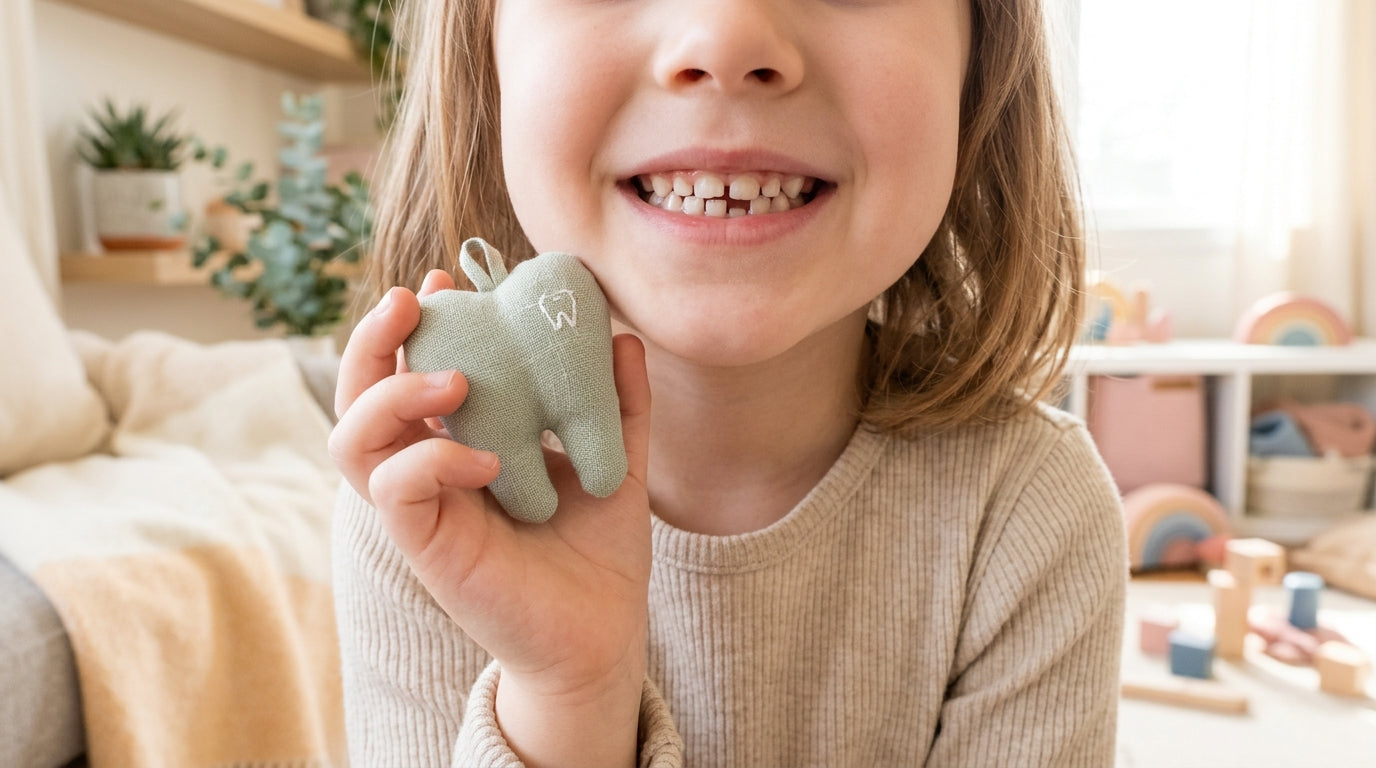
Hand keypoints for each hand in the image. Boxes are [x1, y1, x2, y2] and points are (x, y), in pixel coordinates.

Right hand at [329, 270, 651, 766]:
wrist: (602, 634)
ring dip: (390, 392)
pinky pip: (396, 490)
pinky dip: (431, 458)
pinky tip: (486, 458)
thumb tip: (623, 337)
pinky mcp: (427, 545)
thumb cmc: (598, 552)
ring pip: (352, 439)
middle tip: (413, 300)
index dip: (417, 322)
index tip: (448, 279)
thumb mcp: (616, 463)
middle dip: (372, 339)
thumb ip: (619, 404)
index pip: (410, 370)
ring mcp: (421, 507)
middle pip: (358, 394)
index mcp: (460, 440)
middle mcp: (428, 468)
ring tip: (456, 378)